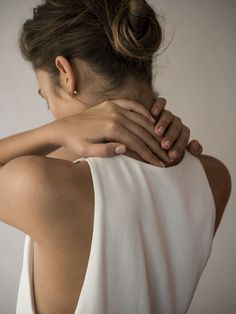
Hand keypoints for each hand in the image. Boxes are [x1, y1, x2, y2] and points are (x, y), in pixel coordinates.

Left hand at [52, 99, 167, 165]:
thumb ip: (106, 151)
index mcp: (111, 128)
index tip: (160, 164)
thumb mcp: (87, 151)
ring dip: (154, 131)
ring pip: (140, 119)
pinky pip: (132, 105)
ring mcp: (114, 107)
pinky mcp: (111, 103)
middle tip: (167, 156)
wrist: (63, 128)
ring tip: (164, 142)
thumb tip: (126, 148)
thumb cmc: (75, 142)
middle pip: (142, 131)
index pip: (137, 143)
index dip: (150, 154)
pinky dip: (143, 111)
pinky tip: (152, 120)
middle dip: (156, 145)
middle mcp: (115, 114)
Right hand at [150, 98, 202, 165]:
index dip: (179, 146)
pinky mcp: (156, 106)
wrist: (147, 136)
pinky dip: (158, 106)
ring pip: (168, 116)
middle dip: (170, 137)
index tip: (172, 155)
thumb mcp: (174, 152)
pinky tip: (152, 114)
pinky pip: (160, 102)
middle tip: (164, 146)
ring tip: (157, 132)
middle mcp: (174, 122)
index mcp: (181, 132)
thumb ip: (191, 150)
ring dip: (163, 123)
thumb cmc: (162, 148)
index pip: (184, 137)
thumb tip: (195, 144)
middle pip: (176, 127)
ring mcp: (165, 114)